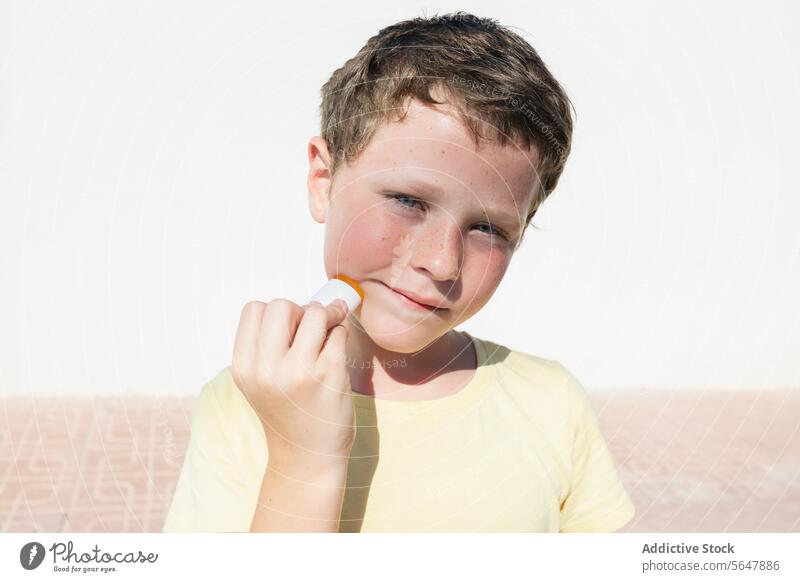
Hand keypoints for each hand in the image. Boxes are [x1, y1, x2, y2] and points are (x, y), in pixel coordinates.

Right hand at [231, 298, 354, 468]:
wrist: (307, 457)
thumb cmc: (288, 411)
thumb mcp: (263, 379)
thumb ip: (272, 343)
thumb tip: (313, 301)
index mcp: (244, 368)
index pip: (253, 310)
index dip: (274, 314)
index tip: (288, 330)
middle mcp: (266, 370)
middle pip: (281, 305)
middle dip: (300, 310)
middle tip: (310, 329)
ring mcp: (299, 372)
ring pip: (315, 313)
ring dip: (327, 316)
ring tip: (329, 333)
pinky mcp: (329, 375)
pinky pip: (339, 333)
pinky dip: (341, 334)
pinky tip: (337, 351)